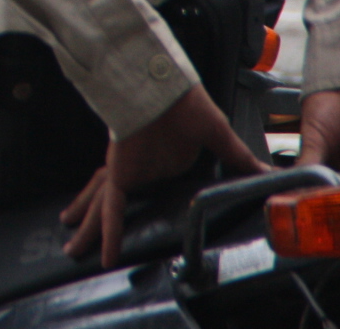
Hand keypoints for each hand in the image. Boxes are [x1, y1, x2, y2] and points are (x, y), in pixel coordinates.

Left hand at [63, 84, 265, 265]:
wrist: (162, 83)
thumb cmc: (185, 101)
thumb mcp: (217, 135)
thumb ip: (238, 157)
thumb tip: (266, 172)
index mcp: (161, 161)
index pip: (146, 189)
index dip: (137, 203)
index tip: (129, 226)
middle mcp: (139, 169)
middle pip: (110, 202)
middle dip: (92, 222)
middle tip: (76, 245)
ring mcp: (127, 172)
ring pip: (103, 207)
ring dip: (89, 228)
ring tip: (72, 250)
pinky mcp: (121, 174)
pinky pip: (114, 209)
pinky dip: (110, 233)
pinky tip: (104, 256)